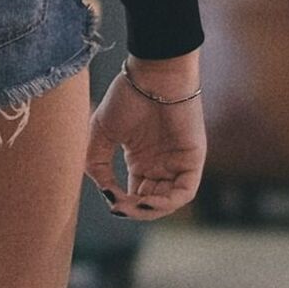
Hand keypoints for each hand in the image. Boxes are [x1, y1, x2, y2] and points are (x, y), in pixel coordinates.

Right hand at [85, 52, 206, 219]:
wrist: (152, 76)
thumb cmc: (126, 97)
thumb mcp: (100, 133)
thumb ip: (96, 163)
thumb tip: (104, 192)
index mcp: (141, 159)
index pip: (135, 194)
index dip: (120, 203)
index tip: (106, 198)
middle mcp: (161, 164)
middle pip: (150, 202)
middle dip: (133, 210)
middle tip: (117, 207)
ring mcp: (177, 163)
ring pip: (168, 201)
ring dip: (149, 211)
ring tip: (130, 206)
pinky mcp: (192, 160)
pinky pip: (184, 192)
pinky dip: (167, 203)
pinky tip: (146, 201)